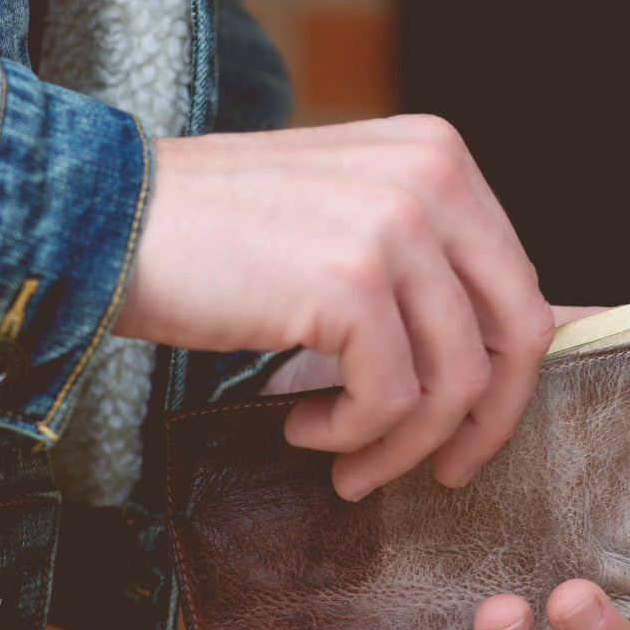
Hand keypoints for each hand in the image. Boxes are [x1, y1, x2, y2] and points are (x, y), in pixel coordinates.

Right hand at [114, 115, 553, 499]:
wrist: (109, 220)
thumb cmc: (223, 234)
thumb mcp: (347, 218)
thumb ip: (425, 267)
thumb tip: (492, 360)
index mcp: (441, 157)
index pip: (520, 288)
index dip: (507, 378)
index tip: (465, 432)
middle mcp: (433, 177)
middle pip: (516, 337)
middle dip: (484, 425)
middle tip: (443, 472)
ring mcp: (395, 226)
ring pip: (453, 382)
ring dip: (402, 445)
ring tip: (347, 461)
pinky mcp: (351, 282)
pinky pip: (390, 400)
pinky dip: (350, 434)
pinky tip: (299, 425)